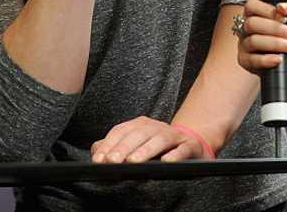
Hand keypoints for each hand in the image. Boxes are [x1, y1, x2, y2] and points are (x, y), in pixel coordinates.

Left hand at [90, 116, 206, 162]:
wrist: (190, 145)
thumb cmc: (157, 148)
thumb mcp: (135, 144)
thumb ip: (114, 147)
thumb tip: (96, 153)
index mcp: (141, 125)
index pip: (121, 131)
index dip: (109, 144)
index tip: (98, 160)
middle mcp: (156, 127)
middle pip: (138, 134)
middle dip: (124, 148)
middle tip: (112, 161)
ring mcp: (174, 135)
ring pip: (159, 140)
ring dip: (145, 150)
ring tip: (133, 162)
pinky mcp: (189, 145)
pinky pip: (182, 149)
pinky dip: (175, 155)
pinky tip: (166, 161)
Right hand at [235, 0, 286, 74]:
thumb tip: (282, 6)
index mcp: (257, 13)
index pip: (252, 6)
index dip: (268, 11)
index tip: (285, 18)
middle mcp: (248, 28)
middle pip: (251, 23)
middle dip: (275, 29)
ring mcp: (245, 44)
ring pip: (253, 41)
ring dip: (275, 44)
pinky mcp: (246, 61)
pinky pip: (251, 60)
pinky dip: (267, 60)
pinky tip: (278, 59)